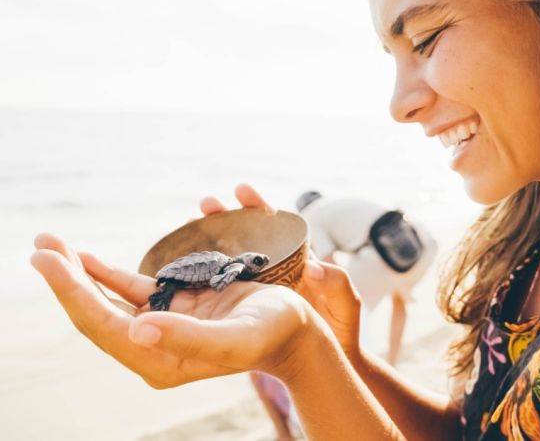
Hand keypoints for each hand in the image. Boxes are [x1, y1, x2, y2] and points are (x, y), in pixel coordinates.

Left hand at [30, 233, 315, 387]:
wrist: (295, 331)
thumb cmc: (270, 334)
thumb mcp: (235, 337)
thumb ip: (188, 335)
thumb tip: (137, 325)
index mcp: (160, 358)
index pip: (101, 324)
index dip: (71, 291)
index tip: (47, 259)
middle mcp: (154, 345)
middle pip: (95, 311)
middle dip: (65, 278)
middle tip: (41, 243)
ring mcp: (161, 327)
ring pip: (106, 300)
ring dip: (78, 273)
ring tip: (51, 245)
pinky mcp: (173, 309)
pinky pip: (129, 291)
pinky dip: (105, 274)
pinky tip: (86, 258)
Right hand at [201, 184, 364, 360]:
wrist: (326, 362)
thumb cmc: (342, 332)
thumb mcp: (345, 306)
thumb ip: (338, 286)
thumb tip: (316, 268)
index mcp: (299, 260)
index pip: (277, 226)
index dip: (259, 207)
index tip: (241, 190)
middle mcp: (275, 268)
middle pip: (245, 235)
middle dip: (224, 217)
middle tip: (205, 204)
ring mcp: (257, 287)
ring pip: (228, 258)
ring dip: (207, 241)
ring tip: (186, 226)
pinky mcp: (243, 307)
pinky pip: (220, 286)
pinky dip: (201, 275)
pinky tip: (181, 269)